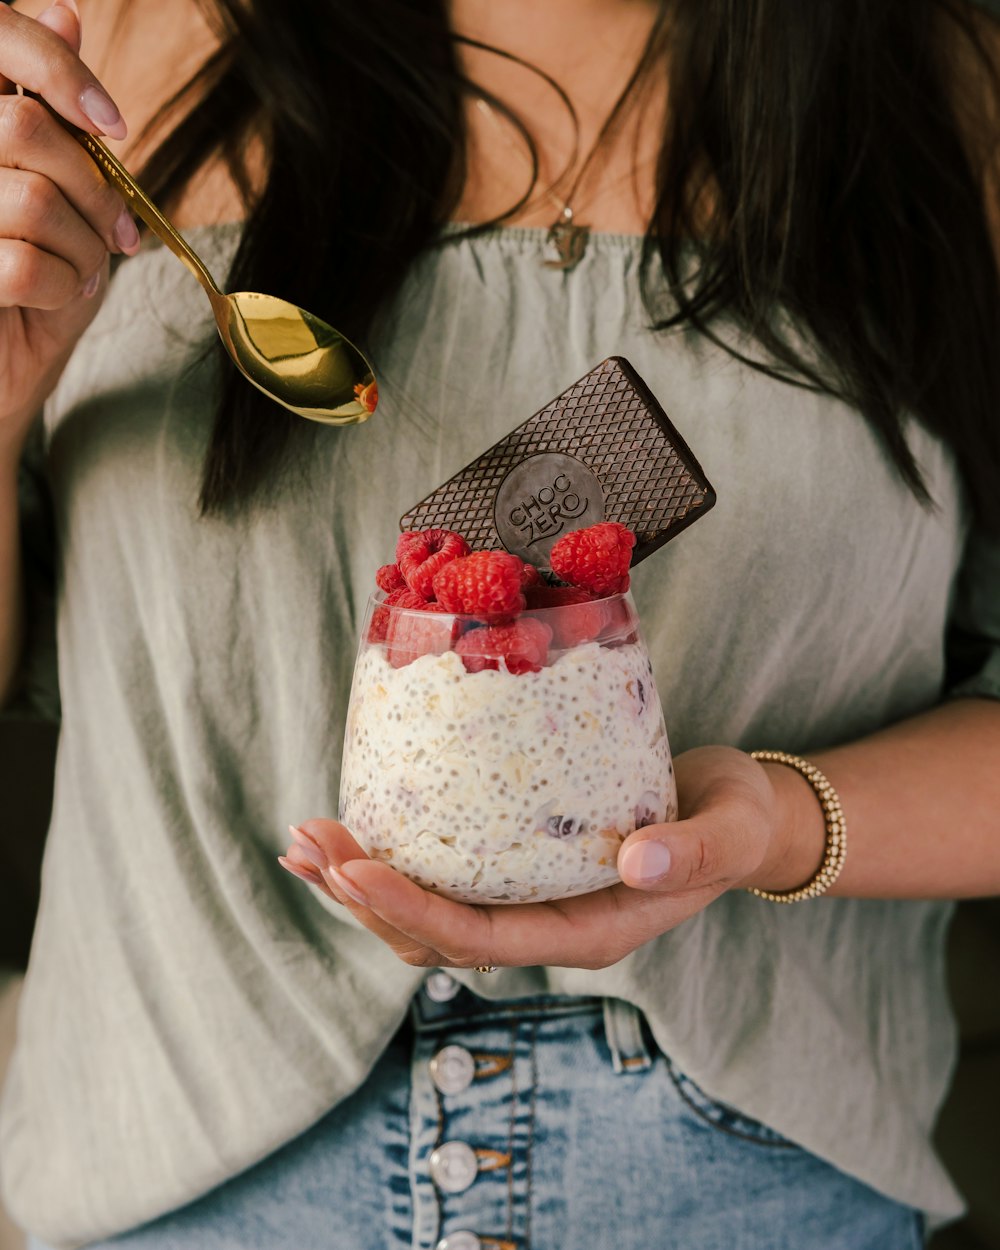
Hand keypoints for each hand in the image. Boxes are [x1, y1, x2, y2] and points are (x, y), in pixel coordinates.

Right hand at [0, 1, 136, 453]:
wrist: (0, 374)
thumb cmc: (31, 282)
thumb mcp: (58, 193)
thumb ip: (54, 114)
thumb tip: (67, 12)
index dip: (56, 68)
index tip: (114, 126)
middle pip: (26, 129)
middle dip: (93, 188)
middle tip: (117, 234)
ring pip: (33, 200)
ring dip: (85, 248)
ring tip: (85, 271)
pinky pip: (22, 263)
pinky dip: (64, 285)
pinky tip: (61, 294)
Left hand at [281, 747, 820, 970]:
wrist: (739, 817)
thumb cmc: (734, 820)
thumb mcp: (729, 829)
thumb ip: (695, 849)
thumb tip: (638, 859)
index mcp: (590, 931)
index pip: (483, 937)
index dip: (413, 910)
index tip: (353, 871)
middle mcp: (548, 926)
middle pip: (436, 933)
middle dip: (364, 896)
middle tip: (307, 844)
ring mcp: (530, 902)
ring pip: (428, 914)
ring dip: (362, 884)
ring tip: (303, 844)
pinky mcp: (519, 867)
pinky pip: (445, 877)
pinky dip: (392, 860)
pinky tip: (350, 838)